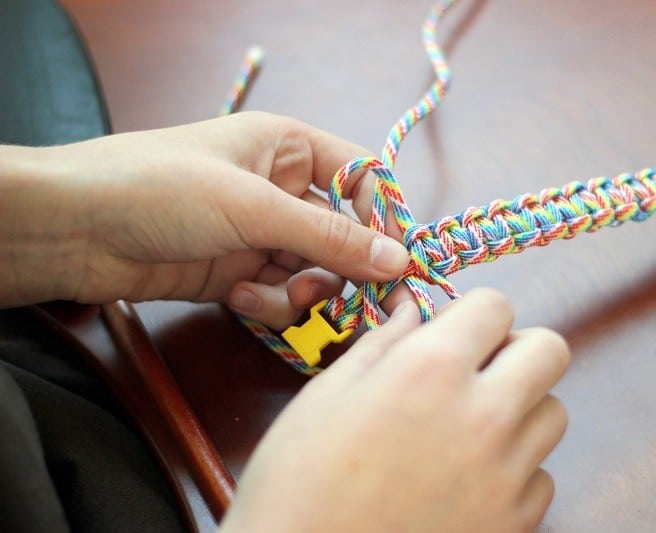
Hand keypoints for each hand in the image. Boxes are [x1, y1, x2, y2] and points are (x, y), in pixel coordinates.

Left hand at [0, 112, 409, 326]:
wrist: (74, 229)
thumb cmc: (164, 189)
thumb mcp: (254, 208)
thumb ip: (331, 239)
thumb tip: (400, 261)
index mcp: (288, 148)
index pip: (361, 178)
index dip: (382, 217)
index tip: (396, 261)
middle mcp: (279, 189)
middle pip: (341, 235)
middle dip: (338, 267)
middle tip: (340, 295)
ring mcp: (257, 234)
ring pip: (312, 272)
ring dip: (299, 291)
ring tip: (264, 293)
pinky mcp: (236, 273)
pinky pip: (278, 294)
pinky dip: (268, 303)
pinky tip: (238, 298)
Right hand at [221, 288, 569, 531]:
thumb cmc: (300, 484)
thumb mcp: (326, 396)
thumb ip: (381, 343)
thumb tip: (410, 310)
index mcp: (431, 369)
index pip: (496, 304)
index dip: (473, 312)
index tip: (453, 330)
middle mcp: (484, 415)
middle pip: (549, 350)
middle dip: (517, 347)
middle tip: (478, 368)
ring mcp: (507, 474)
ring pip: (553, 413)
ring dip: (521, 408)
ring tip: (472, 427)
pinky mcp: (515, 524)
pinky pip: (542, 477)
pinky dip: (516, 470)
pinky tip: (471, 480)